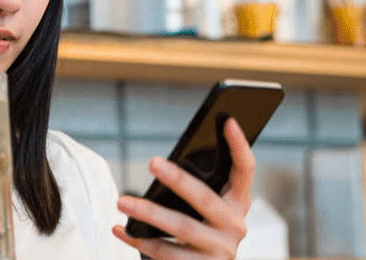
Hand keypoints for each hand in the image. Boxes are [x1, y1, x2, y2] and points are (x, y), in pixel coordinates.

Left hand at [112, 117, 254, 259]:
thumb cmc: (203, 231)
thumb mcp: (210, 210)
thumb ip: (198, 190)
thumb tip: (162, 165)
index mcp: (239, 203)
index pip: (245, 170)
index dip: (239, 145)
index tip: (227, 119)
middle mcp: (235, 226)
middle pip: (204, 199)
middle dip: (177, 179)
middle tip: (152, 162)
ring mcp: (221, 250)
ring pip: (181, 227)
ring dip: (148, 213)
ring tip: (122, 201)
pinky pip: (165, 253)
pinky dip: (138, 239)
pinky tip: (120, 228)